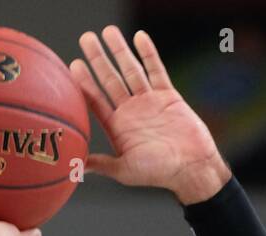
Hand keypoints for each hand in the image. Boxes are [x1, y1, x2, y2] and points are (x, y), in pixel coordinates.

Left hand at [70, 27, 230, 204]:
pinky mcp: (168, 96)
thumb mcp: (124, 170)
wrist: (192, 168)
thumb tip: (75, 166)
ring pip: (131, 70)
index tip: (73, 66)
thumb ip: (101, 164)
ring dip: (120, 50)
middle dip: (98, 59)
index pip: (96, 100)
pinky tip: (139, 37)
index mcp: (117, 127)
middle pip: (110, 79)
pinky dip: (149, 54)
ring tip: (108, 31)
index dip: (84, 83)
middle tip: (86, 39)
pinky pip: (156, 70)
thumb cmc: (158, 174)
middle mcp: (130, 110)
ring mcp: (148, 101)